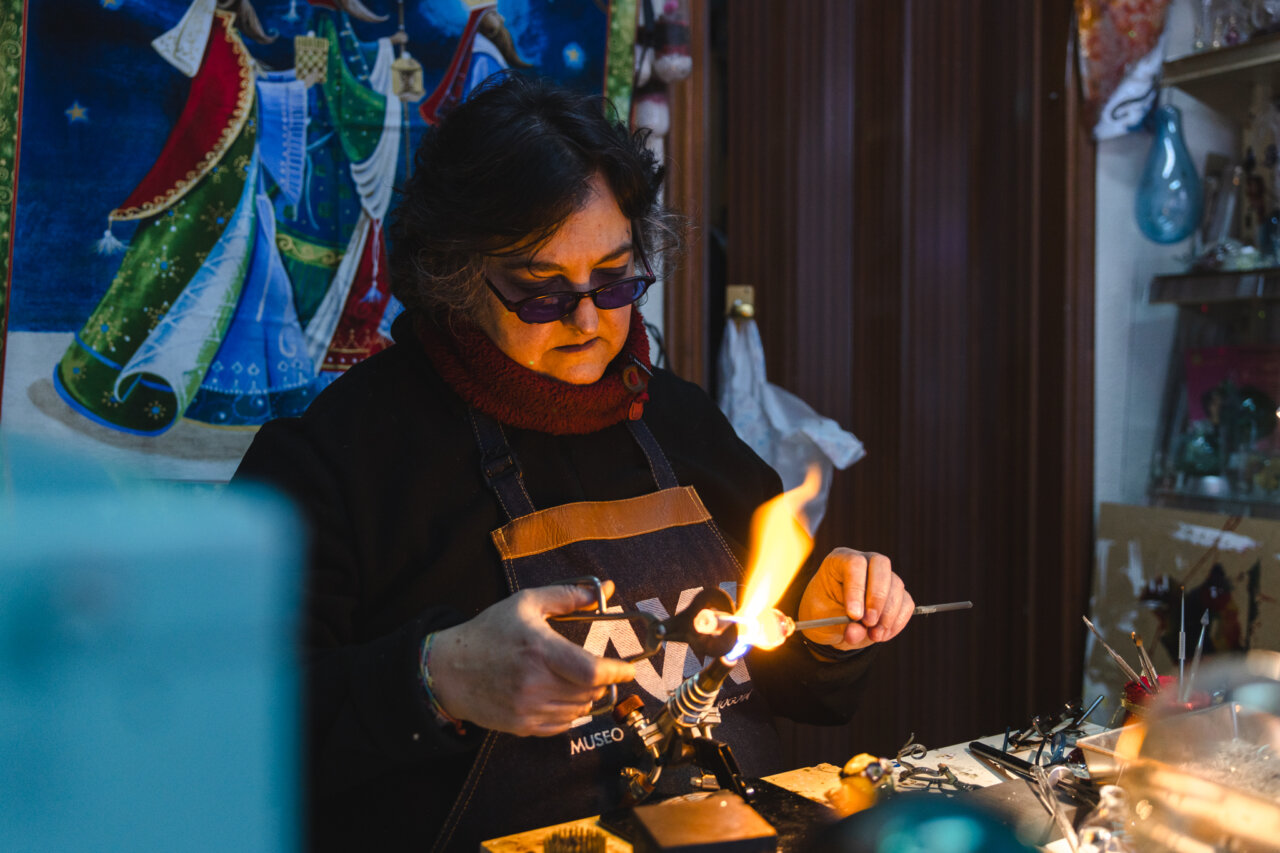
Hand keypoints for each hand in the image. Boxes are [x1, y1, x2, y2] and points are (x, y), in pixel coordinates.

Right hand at [427, 581, 635, 736]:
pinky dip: (570, 713)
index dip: (617, 672)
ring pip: (579, 710)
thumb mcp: (526, 603)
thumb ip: (567, 596)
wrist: (449, 670)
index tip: (628, 668)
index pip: (591, 670)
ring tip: (574, 679)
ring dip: (586, 696)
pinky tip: (559, 695)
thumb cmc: (489, 633)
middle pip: (590, 692)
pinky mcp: (522, 726)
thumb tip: (604, 591)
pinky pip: (562, 725)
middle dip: (601, 681)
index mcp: (539, 649)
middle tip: (595, 668)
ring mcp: (527, 708)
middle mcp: (534, 683)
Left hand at [797, 548, 912, 651]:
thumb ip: (840, 625)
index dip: (856, 589)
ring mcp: (883, 575)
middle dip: (877, 597)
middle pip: (881, 565)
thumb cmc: (823, 614)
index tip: (854, 615)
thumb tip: (856, 632)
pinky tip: (882, 634)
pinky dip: (897, 622)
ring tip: (873, 635)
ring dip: (888, 615)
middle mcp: (865, 562)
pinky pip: (906, 603)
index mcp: (839, 560)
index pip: (854, 563)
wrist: (833, 623)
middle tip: (869, 623)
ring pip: (896, 586)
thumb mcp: (823, 620)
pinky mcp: (897, 592)